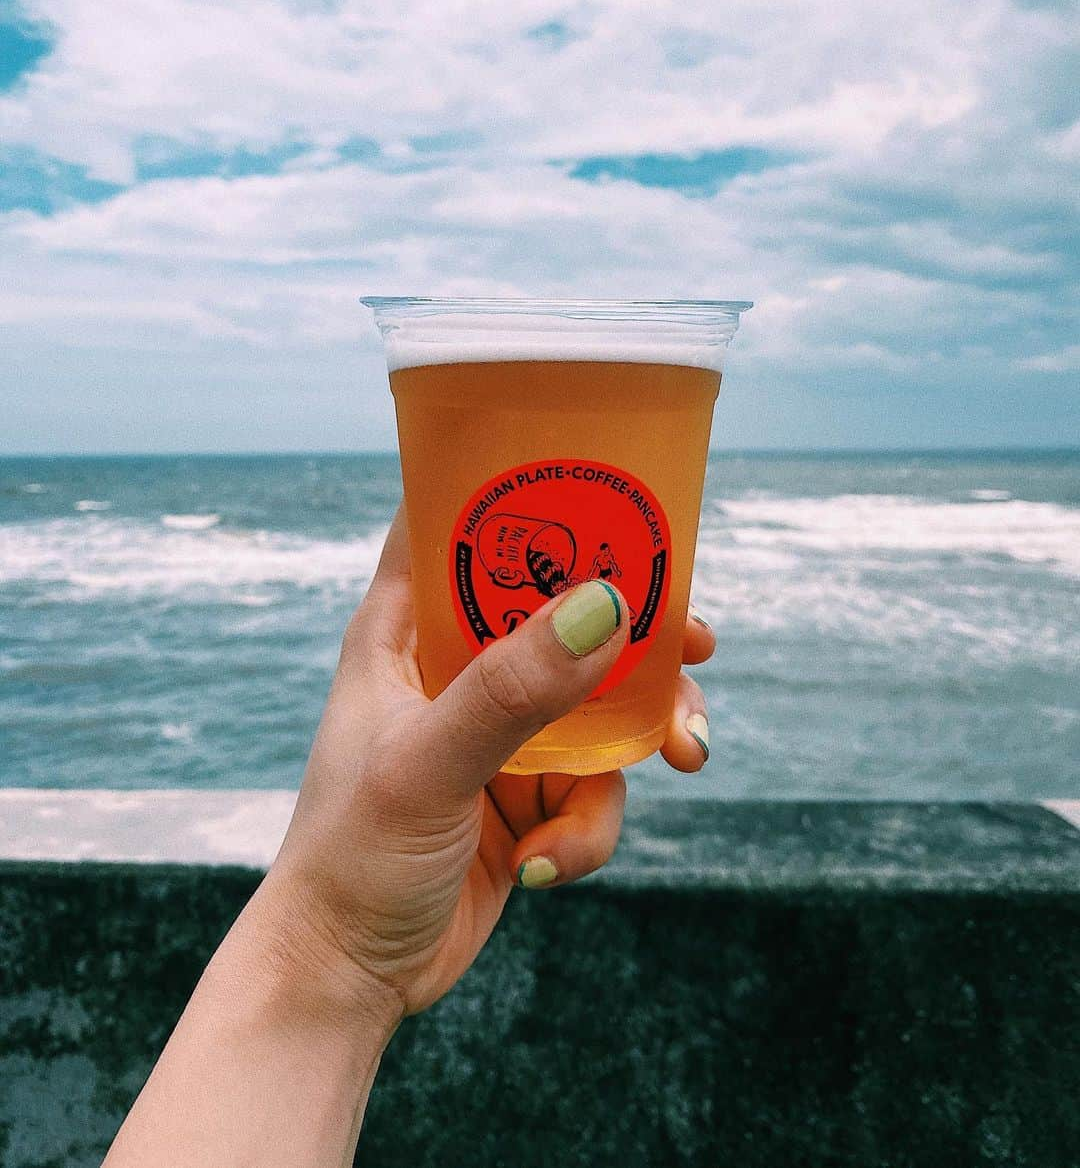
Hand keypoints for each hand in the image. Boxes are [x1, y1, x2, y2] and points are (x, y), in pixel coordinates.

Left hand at [257, 506, 714, 1020]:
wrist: (347, 977)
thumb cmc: (353, 857)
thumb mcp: (429, 766)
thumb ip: (512, 691)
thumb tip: (607, 607)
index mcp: (406, 631)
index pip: (455, 523)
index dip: (522, 493)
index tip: (600, 482)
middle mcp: (454, 669)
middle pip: (558, 612)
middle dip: (632, 631)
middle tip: (696, 644)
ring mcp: (494, 731)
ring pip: (595, 702)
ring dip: (642, 736)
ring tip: (688, 756)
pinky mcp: (523, 792)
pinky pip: (591, 785)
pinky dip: (588, 824)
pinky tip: (547, 865)